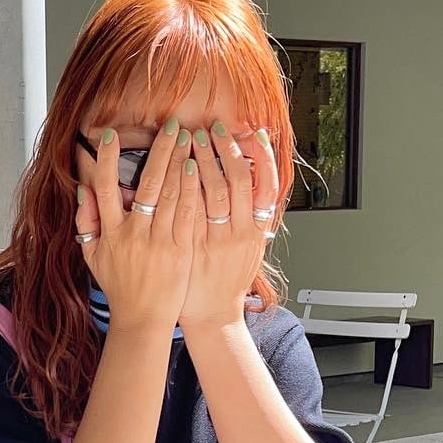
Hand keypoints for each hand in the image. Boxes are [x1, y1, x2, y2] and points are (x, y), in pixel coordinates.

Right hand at [73, 118, 197, 334]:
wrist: (142, 320)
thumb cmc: (118, 286)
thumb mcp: (92, 256)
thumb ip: (86, 222)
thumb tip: (83, 190)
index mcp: (109, 233)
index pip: (105, 188)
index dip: (108, 160)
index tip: (113, 134)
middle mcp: (133, 234)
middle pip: (146, 184)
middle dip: (159, 151)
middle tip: (170, 124)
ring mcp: (158, 242)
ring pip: (169, 195)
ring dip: (179, 163)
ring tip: (189, 137)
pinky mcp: (180, 250)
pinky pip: (187, 214)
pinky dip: (191, 189)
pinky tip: (197, 168)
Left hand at [180, 122, 280, 334]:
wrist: (210, 314)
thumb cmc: (227, 279)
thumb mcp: (249, 248)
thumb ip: (251, 217)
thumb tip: (254, 180)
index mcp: (257, 231)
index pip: (266, 186)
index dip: (263, 157)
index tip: (254, 133)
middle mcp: (239, 234)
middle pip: (237, 182)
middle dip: (226, 151)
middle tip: (213, 128)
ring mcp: (214, 241)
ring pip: (212, 193)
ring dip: (203, 162)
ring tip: (192, 138)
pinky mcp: (190, 247)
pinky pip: (187, 212)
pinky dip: (182, 188)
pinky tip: (176, 167)